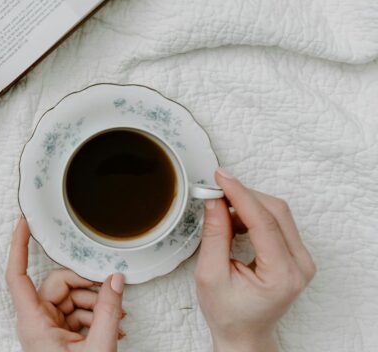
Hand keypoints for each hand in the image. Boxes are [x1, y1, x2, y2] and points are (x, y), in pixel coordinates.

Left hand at [6, 217, 126, 351]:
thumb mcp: (98, 347)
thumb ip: (108, 312)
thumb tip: (115, 280)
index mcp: (33, 323)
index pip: (18, 276)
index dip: (19, 246)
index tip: (24, 223)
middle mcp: (34, 323)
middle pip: (56, 285)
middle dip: (86, 287)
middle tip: (110, 293)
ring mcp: (45, 329)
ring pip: (68, 298)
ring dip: (94, 305)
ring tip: (117, 319)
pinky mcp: (56, 335)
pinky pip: (73, 313)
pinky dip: (93, 317)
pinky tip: (112, 327)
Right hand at [195, 169, 315, 351]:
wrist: (244, 334)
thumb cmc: (228, 314)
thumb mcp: (210, 275)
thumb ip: (214, 235)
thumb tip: (214, 200)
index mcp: (282, 274)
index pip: (264, 222)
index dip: (240, 195)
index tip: (221, 177)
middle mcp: (300, 265)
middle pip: (276, 211)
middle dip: (243, 196)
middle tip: (215, 191)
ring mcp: (302, 259)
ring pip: (278, 213)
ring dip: (247, 204)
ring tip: (220, 212)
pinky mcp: (295, 254)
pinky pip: (277, 221)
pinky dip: (253, 214)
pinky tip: (234, 221)